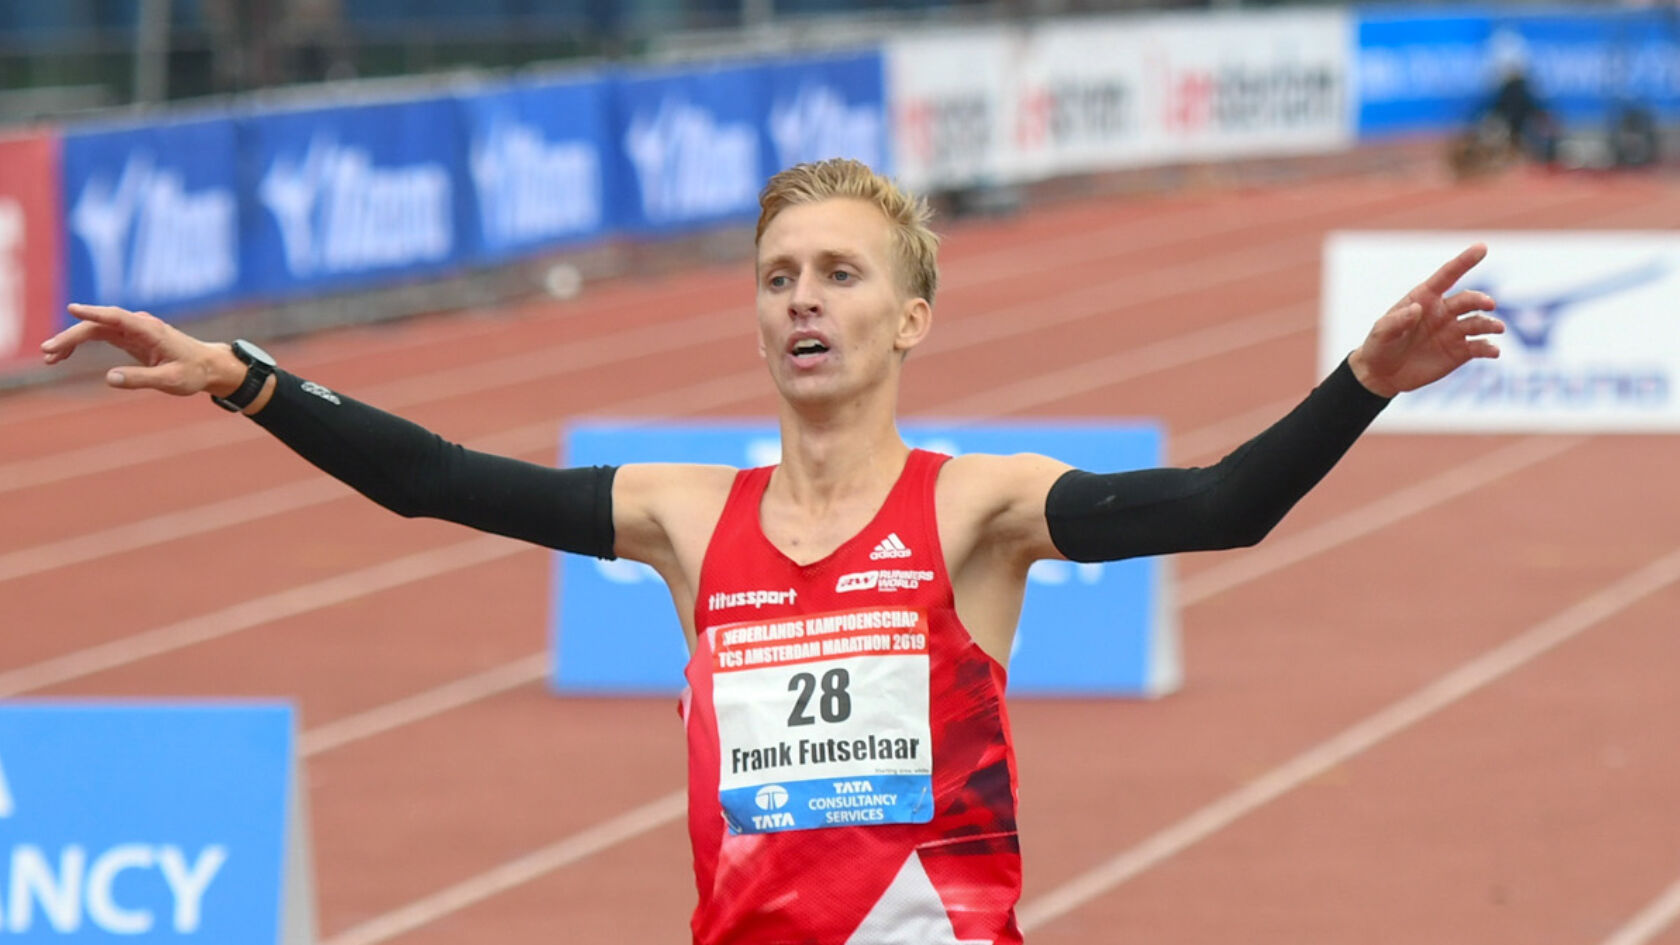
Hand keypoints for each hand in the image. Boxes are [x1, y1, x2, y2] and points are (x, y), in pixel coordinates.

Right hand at [41, 303, 242, 396]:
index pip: (117, 317)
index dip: (94, 313)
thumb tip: (110, 378)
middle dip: (72, 336)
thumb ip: (142, 379)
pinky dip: (80, 344)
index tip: (73, 310)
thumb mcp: (171, 381)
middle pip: (99, 325)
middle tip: (48, 352)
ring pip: (94, 329)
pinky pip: (99, 336)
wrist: (208, 367)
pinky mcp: (128, 338)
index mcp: (150, 330)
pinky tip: (63, 356)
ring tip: (49, 358)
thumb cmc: (193, 372)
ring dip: (71, 341)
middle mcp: (138, 325)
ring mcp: (132, 330)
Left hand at [1348, 243, 1504, 397]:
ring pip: (1478, 322)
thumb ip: (1397, 320)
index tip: (1482, 247)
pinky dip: (1489, 348)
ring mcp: (1454, 332)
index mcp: (1425, 299)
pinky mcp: (1460, 352)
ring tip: (1497, 328)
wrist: (1382, 374)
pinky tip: (1493, 352)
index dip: (1464, 261)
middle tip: (1488, 304)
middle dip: (1479, 299)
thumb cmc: (1380, 345)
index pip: (1447, 275)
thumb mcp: (1382, 332)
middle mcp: (1443, 312)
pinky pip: (1480, 347)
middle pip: (1467, 300)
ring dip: (1490, 324)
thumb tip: (1417, 308)